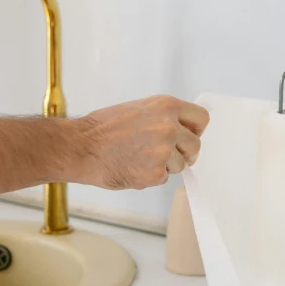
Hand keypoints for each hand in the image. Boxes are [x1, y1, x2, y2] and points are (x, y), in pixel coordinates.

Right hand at [74, 95, 208, 189]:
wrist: (82, 147)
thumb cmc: (103, 128)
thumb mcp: (138, 109)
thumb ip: (163, 117)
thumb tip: (181, 129)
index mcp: (166, 106)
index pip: (201, 118)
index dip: (196, 129)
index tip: (190, 135)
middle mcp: (169, 127)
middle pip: (195, 145)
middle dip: (185, 152)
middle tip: (169, 154)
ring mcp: (164, 151)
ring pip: (180, 164)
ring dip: (165, 165)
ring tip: (140, 158)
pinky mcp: (155, 173)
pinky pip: (164, 178)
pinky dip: (150, 176)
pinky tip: (133, 167)